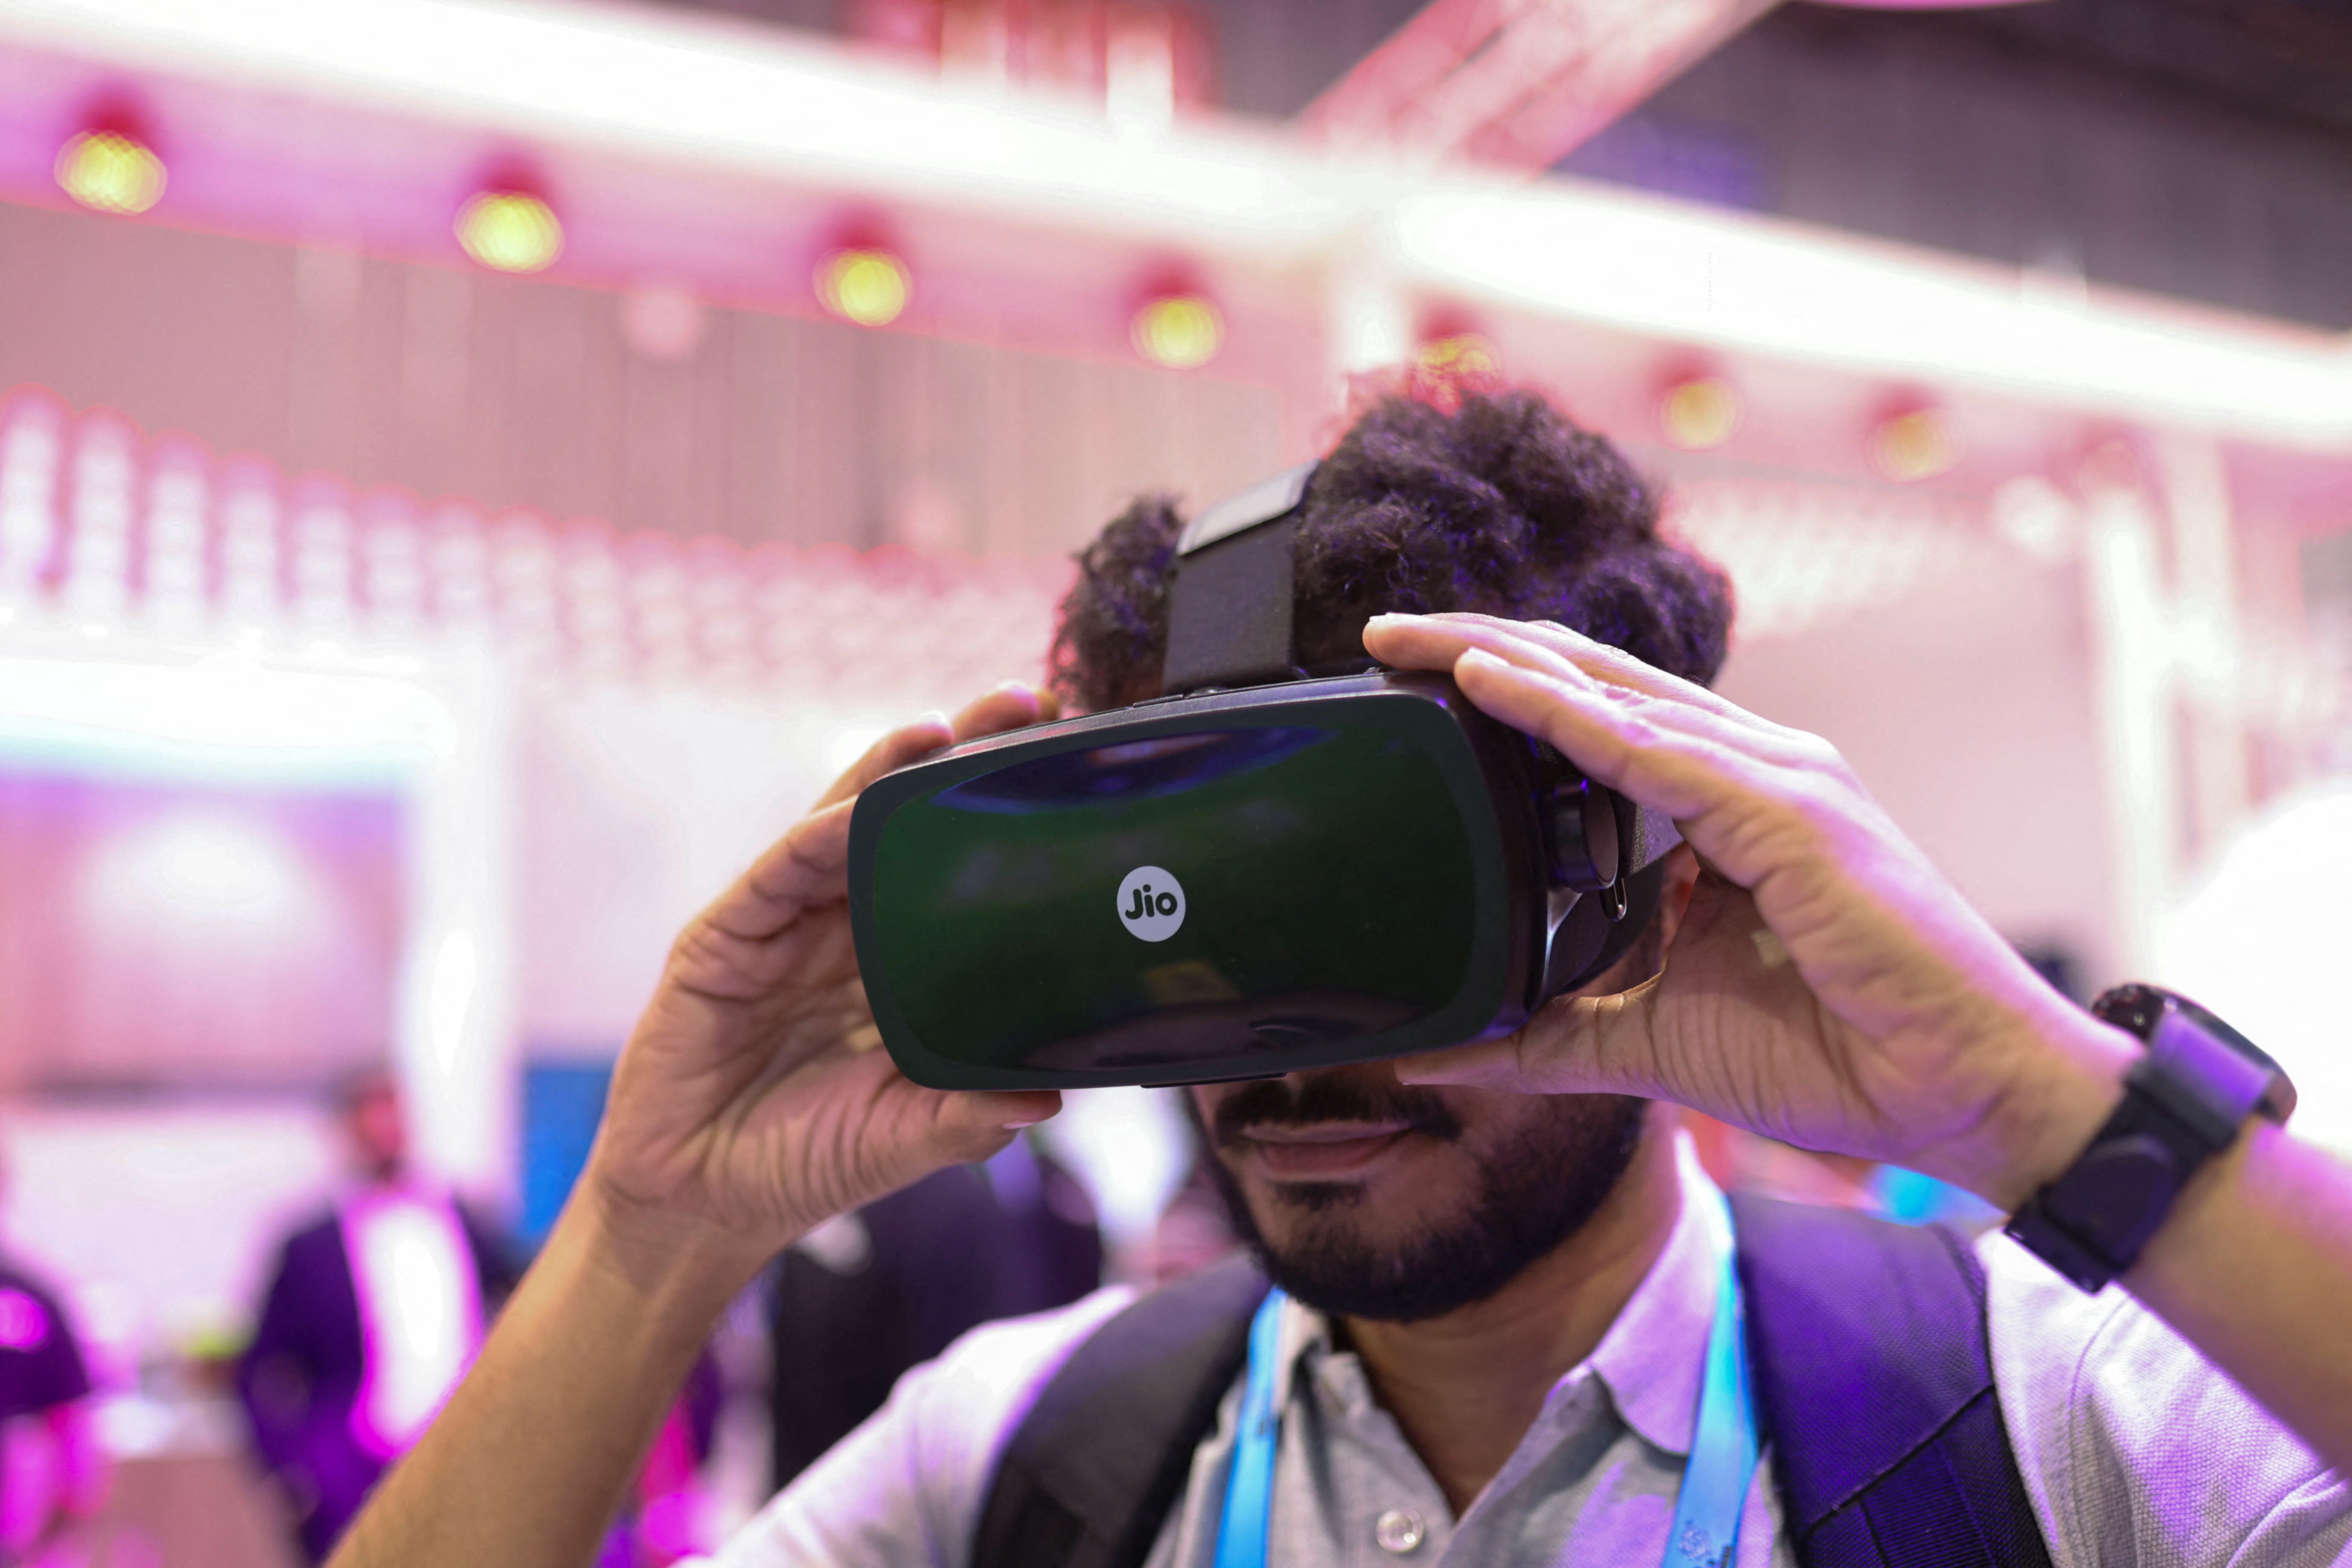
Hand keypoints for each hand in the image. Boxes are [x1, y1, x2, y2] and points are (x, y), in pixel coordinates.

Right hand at [581, 682, 1064, 1280]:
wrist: (702, 1205)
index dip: (1006, 819)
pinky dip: (811, 842)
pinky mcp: (723, 940)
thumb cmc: (806, 1162)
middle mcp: (845, 929)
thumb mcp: (901, 1139)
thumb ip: (966, 1117)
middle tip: (1029, 703)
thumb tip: (1048, 1096)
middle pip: (907, 824)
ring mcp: (784, 926)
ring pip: (841, 826)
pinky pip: (774, 876)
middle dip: (961, 760)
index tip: (1073, 770)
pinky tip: (847, 816)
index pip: (959, 869)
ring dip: (888, 773)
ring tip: (943, 729)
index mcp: (898, 964)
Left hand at [1361, 613, 2133, 1208]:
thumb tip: (1437, 1055)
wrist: (1957, 1092)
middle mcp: (1748, 770)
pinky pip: (1652, 749)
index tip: (1409, 677)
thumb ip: (1542, 1038)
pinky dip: (1564, 713)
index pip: (1595, 720)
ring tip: (1410, 640)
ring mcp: (1775, 780)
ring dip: (1503, 659)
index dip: (1504, 688)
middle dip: (1482, 647)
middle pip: (1592, 682)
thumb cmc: (1832, 1055)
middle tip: (1381, 634)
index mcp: (1723, 807)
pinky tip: (1489, 685)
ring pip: (1612, 693)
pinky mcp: (1790, 813)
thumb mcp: (1645, 1041)